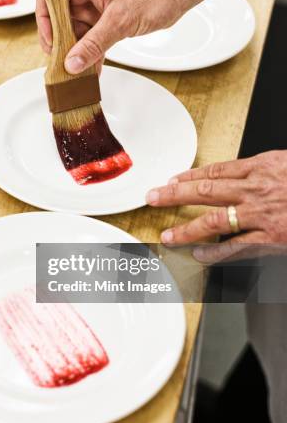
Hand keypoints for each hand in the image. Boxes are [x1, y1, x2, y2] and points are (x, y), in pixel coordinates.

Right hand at [36, 0, 188, 74]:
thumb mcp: (120, 20)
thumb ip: (93, 44)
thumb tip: (72, 63)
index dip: (45, 24)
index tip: (51, 46)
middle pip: (59, 20)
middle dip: (61, 45)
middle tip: (62, 66)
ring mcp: (93, 5)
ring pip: (74, 33)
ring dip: (76, 53)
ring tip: (76, 74)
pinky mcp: (104, 18)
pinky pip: (90, 39)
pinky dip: (90, 54)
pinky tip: (91, 72)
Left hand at [146, 151, 286, 262]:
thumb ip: (266, 170)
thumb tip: (244, 174)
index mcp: (262, 166)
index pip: (216, 170)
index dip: (190, 175)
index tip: (172, 179)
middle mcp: (256, 189)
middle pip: (205, 190)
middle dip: (174, 194)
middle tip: (152, 197)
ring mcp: (261, 215)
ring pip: (213, 220)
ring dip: (186, 228)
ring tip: (167, 235)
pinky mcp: (271, 238)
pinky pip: (235, 247)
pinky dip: (214, 252)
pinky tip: (198, 255)